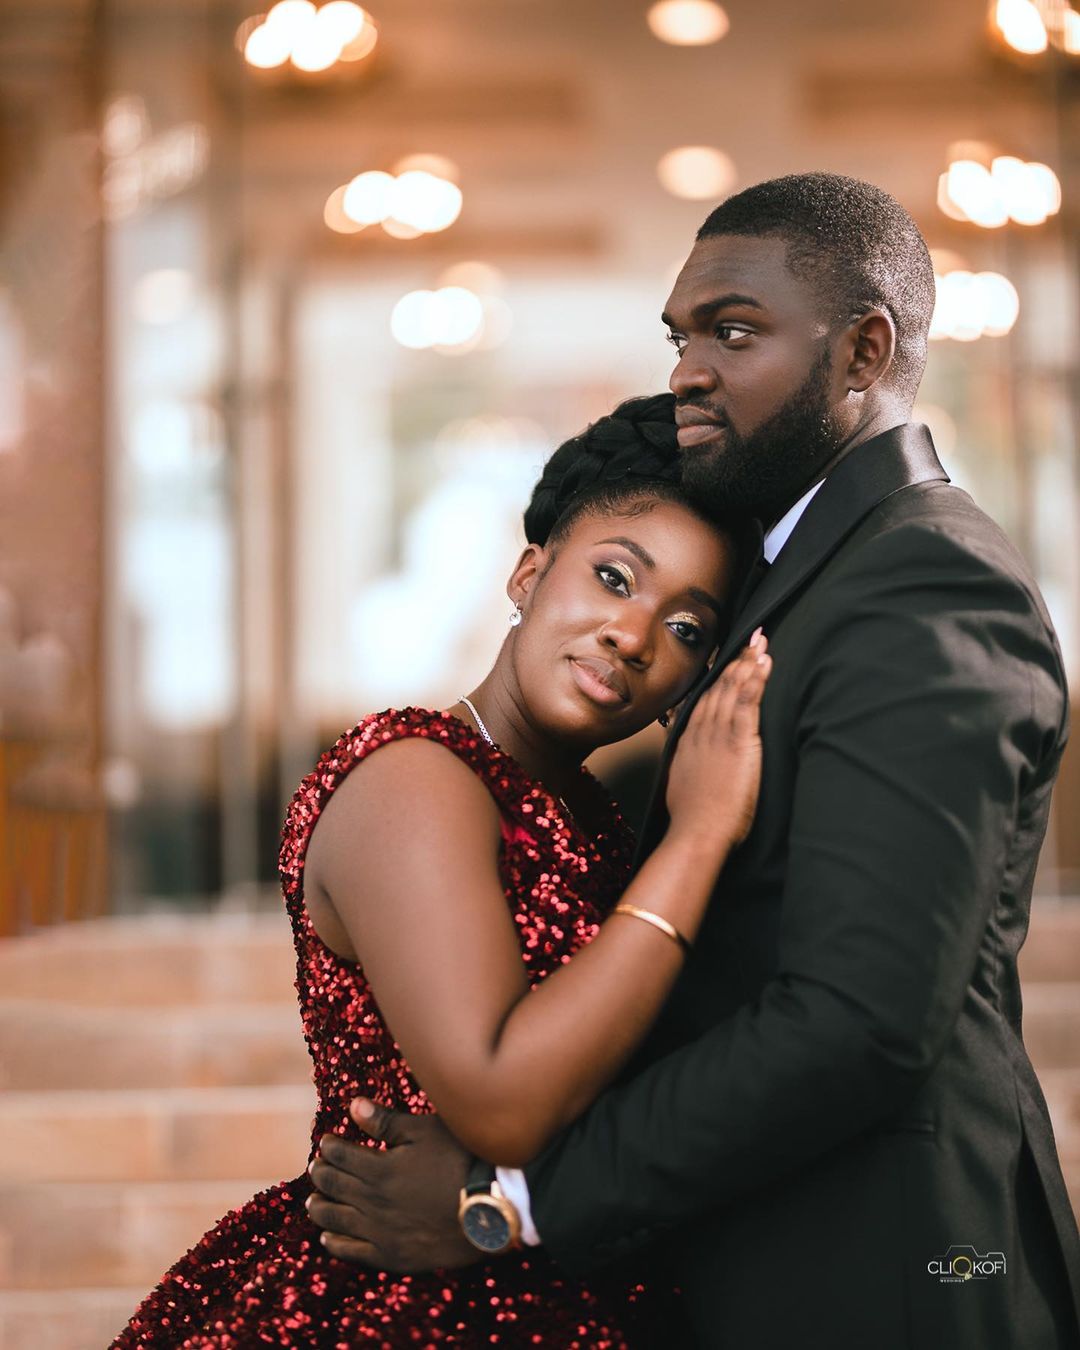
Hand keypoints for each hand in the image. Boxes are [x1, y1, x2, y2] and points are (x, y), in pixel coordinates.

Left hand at [306, 1098, 481, 1271]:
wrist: (489, 1207)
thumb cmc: (460, 1160)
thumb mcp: (424, 1132)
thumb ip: (386, 1122)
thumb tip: (353, 1106)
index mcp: (378, 1168)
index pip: (340, 1155)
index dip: (329, 1147)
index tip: (326, 1143)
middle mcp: (372, 1202)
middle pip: (333, 1187)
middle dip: (321, 1174)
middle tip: (316, 1168)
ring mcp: (380, 1232)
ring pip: (336, 1220)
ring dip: (320, 1208)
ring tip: (313, 1202)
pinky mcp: (391, 1255)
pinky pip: (352, 1252)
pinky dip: (334, 1243)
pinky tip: (328, 1237)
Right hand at [665, 631, 770, 848]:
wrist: (696, 831)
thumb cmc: (693, 819)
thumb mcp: (681, 787)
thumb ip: (688, 770)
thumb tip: (689, 770)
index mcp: (689, 742)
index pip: (704, 701)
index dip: (717, 679)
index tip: (726, 662)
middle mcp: (701, 731)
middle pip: (718, 688)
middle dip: (735, 661)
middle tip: (748, 638)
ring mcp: (718, 734)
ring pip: (732, 689)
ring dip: (747, 663)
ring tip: (760, 642)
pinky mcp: (737, 741)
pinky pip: (746, 702)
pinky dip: (755, 680)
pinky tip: (763, 663)